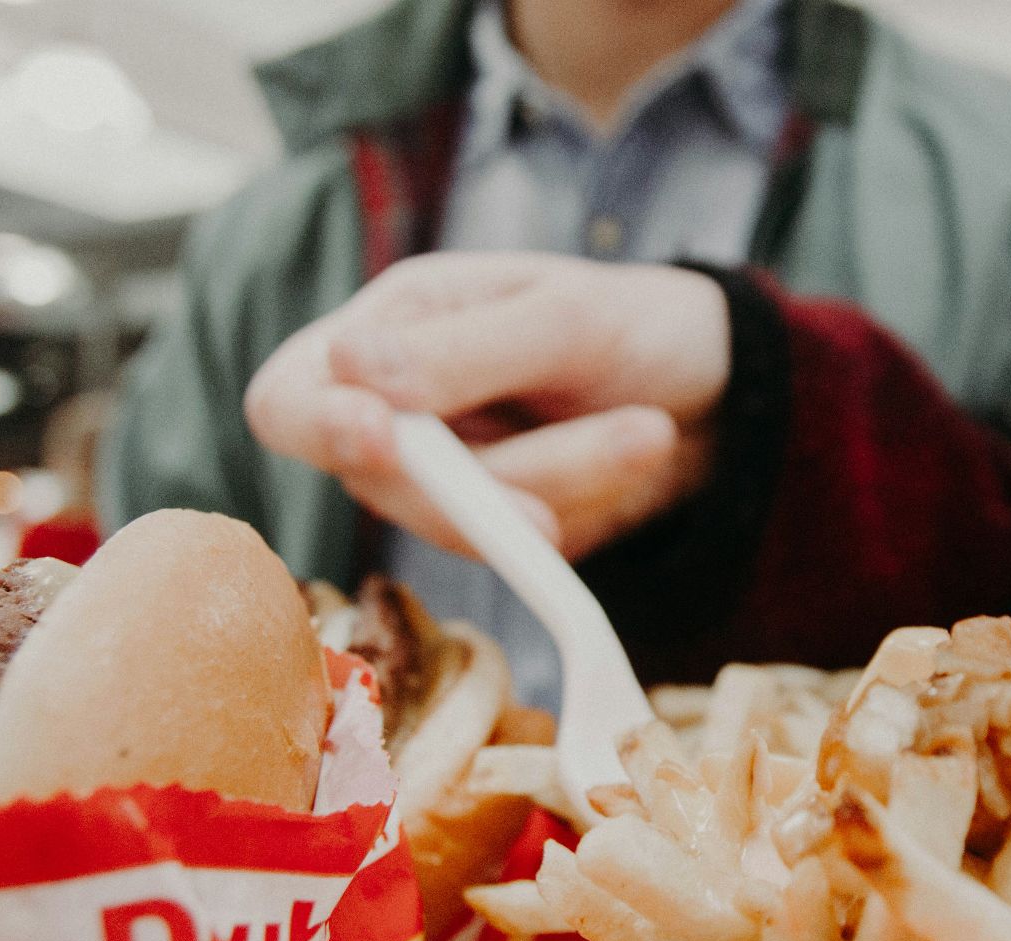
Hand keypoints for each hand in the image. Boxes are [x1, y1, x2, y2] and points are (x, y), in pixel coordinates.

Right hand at [245, 253, 731, 560]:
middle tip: (592, 465)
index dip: (318, 427)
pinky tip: (634, 454)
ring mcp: (445, 483)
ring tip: (649, 432)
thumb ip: (463, 349)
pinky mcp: (498, 535)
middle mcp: (398, 411)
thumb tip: (349, 368)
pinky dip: (582, 506)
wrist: (720, 390)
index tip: (382, 437)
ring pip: (461, 525)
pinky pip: (516, 553)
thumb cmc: (634, 323)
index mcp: (390, 328)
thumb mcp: (565, 316)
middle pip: (384, 482)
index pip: (290, 398)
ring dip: (563, 482)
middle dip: (494, 477)